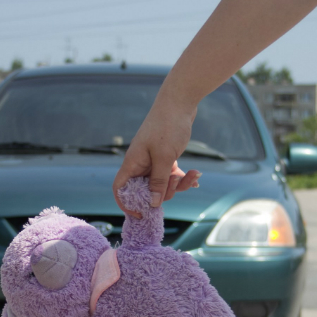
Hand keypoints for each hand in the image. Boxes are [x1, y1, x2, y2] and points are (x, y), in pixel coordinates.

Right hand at [113, 94, 200, 216]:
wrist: (180, 102)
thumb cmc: (168, 125)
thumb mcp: (164, 157)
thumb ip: (158, 182)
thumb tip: (151, 204)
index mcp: (133, 163)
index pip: (121, 189)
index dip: (126, 203)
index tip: (141, 214)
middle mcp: (140, 164)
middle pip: (146, 190)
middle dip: (164, 193)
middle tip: (178, 182)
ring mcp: (153, 161)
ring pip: (162, 185)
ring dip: (179, 184)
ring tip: (194, 175)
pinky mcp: (165, 158)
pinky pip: (171, 176)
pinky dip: (183, 178)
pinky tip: (196, 174)